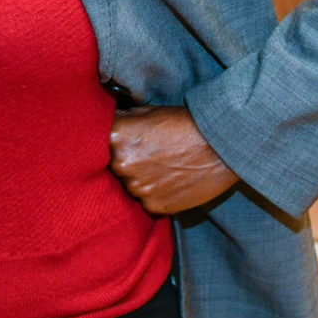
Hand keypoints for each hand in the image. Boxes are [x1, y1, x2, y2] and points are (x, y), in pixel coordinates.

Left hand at [108, 105, 237, 213]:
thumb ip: (123, 120)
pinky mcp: (154, 206)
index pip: (95, 145)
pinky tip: (171, 181)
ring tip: (164, 167)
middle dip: (126, 162)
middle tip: (148, 155)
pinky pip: (147, 202)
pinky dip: (156, 194)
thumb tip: (107, 121)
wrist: (221, 146)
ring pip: (130, 186)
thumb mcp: (149, 111)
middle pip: (113, 168)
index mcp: (116, 138)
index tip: (118, 144)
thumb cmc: (186, 124)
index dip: (106, 145)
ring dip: (141, 179)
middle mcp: (122, 165)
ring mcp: (138, 188)